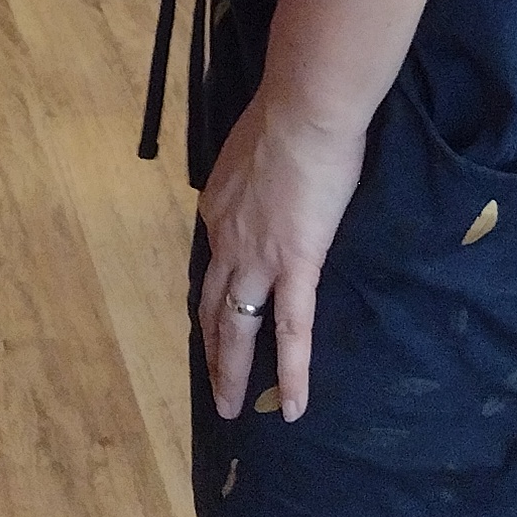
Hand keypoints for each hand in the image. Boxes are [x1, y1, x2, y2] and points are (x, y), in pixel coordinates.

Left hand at [196, 88, 366, 424]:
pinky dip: (293, 372)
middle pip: (213, 308)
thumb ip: (256, 175)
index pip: (213, 264)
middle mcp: (225, 240)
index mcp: (217, 209)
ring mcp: (256, 258)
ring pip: (237, 329)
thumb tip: (267, 179)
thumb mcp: (255, 146)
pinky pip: (292, 332)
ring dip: (232, 373)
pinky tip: (294, 405)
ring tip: (233, 408)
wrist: (305, 109)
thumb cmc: (290, 114)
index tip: (221, 318)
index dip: (216, 296)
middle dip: (212, 351)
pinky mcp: (294, 267)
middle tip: (214, 387)